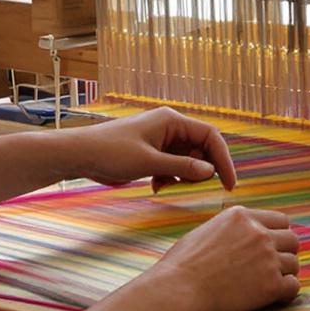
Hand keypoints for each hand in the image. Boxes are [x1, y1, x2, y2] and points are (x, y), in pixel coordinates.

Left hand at [74, 108, 237, 192]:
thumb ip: (182, 166)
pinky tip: (156, 187)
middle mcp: (169, 128)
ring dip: (184, 177)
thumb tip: (211, 172)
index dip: (223, 159)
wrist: (79, 155)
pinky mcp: (151, 154)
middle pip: (201, 149)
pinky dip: (170, 179)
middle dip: (201, 170)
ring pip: (187, 161)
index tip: (229, 183)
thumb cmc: (110, 152)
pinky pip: (173, 167)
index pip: (211, 136)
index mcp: (172, 121)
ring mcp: (160, 141)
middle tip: (195, 189)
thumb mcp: (149, 162)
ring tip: (168, 186)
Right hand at [150, 206, 299, 310]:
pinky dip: (285, 292)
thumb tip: (242, 235)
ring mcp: (267, 258)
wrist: (178, 289)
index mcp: (242, 216)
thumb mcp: (206, 231)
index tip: (271, 247)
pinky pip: (294, 286)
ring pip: (294, 264)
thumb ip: (231, 229)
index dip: (278, 235)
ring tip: (266, 284)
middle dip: (285, 253)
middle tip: (272, 267)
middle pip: (292, 240)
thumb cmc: (182, 264)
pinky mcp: (271, 284)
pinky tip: (271, 296)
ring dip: (284, 274)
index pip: (281, 220)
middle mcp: (259, 233)